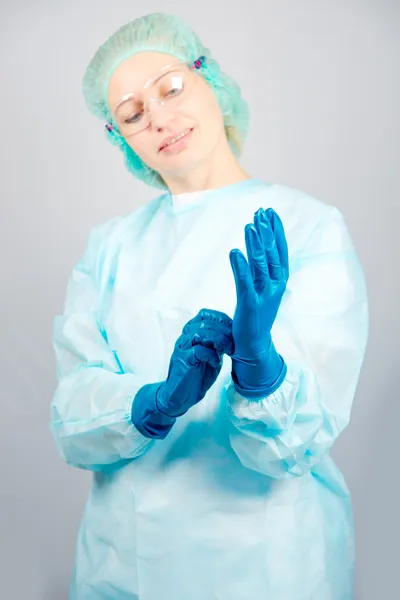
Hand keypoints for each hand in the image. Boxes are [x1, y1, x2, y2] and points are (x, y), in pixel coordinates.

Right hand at [132, 309, 233, 436]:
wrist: (180, 396)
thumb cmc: (197, 375)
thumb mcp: (212, 355)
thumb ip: (218, 343)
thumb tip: (233, 333)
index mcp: (191, 333)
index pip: (205, 314)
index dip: (221, 319)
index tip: (233, 330)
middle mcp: (185, 337)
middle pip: (205, 322)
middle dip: (224, 331)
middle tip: (234, 344)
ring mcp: (182, 348)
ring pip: (200, 333)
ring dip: (219, 340)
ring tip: (227, 351)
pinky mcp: (183, 360)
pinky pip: (198, 350)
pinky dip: (211, 355)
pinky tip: (215, 362)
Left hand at [228, 208, 288, 396]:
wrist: (254, 343)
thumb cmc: (257, 313)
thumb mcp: (262, 287)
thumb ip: (262, 268)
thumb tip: (258, 245)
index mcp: (280, 280)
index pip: (280, 250)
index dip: (275, 231)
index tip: (270, 212)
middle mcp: (275, 285)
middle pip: (272, 254)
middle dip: (266, 232)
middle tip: (260, 212)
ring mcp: (264, 295)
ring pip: (260, 265)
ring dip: (255, 244)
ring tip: (250, 225)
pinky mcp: (250, 304)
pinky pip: (245, 282)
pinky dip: (240, 267)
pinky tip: (235, 251)